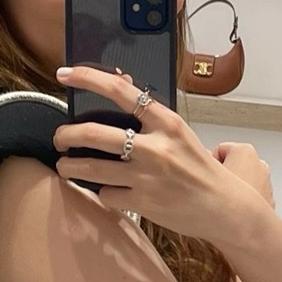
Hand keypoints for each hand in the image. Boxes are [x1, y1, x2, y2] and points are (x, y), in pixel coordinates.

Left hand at [52, 66, 266, 248]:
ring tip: (65, 165)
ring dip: (69, 166)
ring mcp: (147, 176)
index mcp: (167, 123)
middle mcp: (155, 147)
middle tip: (59, 138)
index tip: (65, 74)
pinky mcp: (143, 202)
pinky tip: (108, 190)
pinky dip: (102, 192)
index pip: (122, 91)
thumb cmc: (199, 168)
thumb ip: (150, 115)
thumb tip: (118, 84)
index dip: (89, 79)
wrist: (222, 207)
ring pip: (90, 167)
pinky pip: (106, 194)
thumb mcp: (179, 134)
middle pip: (94, 133)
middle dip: (65, 135)